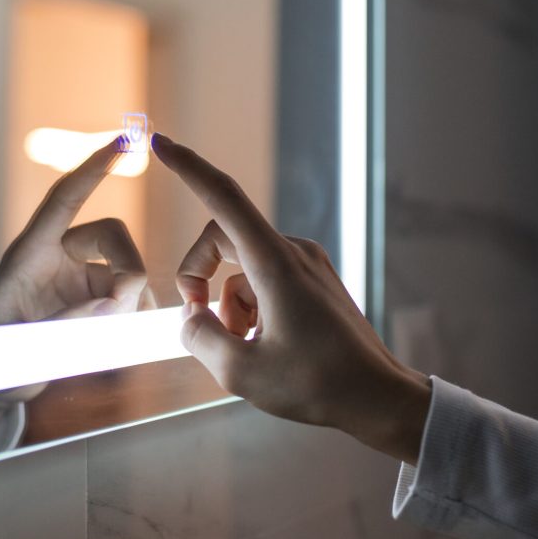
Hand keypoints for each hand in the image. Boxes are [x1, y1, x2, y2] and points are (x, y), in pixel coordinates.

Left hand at [0, 136, 153, 453]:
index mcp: (29, 254)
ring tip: (116, 338)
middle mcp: (57, 258)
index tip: (125, 142)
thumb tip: (111, 308)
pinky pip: (128, 296)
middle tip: (124, 311)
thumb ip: (64, 327)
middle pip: (111, 236)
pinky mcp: (91, 302)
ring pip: (126, 269)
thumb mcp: (18, 349)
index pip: (65, 198)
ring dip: (134, 298)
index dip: (94, 168)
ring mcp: (77, 279)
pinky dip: (134, 314)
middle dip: (129, 269)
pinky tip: (121, 341)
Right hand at [152, 133, 430, 464]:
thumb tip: (189, 317)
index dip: (187, 168)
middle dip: (198, 276)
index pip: (223, 198)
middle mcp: (292, 252)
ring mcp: (306, 263)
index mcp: (274, 263)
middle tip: (196, 321)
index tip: (160, 142)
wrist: (377, 396)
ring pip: (241, 268)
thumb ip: (199, 337)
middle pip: (222, 238)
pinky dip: (250, 308)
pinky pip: (264, 279)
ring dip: (228, 305)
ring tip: (247, 349)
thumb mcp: (239, 372)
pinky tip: (266, 345)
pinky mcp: (314, 279)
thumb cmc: (316, 384)